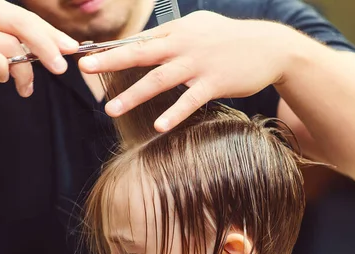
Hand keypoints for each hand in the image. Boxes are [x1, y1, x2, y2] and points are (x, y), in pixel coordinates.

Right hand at [0, 0, 78, 113]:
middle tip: (62, 68)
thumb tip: (62, 51)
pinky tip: (3, 80)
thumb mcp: (4, 56)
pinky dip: (2, 70)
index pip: (28, 18)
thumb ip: (26, 49)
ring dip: (24, 71)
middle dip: (47, 47)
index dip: (52, 34)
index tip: (73, 49)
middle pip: (22, 24)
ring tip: (26, 89)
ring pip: (10, 44)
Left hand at [78, 11, 293, 131]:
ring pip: (159, 79)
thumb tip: (147, 41)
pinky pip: (189, 100)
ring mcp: (198, 64)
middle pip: (141, 53)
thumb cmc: (230, 39)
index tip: (87, 56)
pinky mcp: (214, 82)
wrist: (269, 46)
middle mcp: (184, 45)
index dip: (112, 49)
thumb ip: (173, 34)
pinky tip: (158, 126)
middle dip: (110, 62)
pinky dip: (174, 113)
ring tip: (110, 110)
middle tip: (84, 70)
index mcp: (177, 31)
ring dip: (133, 95)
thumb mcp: (200, 26)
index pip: (139, 40)